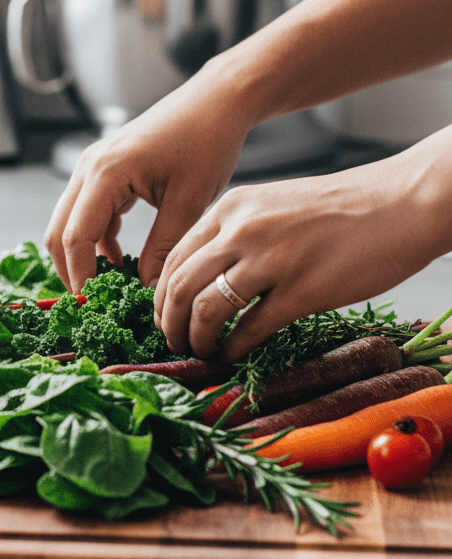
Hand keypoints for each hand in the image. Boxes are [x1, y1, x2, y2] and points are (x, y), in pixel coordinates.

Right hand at [44, 66, 252, 294]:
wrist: (215, 102)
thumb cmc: (206, 141)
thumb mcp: (188, 203)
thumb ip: (162, 249)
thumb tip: (146, 290)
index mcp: (106, 172)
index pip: (76, 236)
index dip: (80, 276)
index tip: (94, 307)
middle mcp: (89, 166)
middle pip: (59, 230)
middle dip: (71, 270)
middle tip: (95, 303)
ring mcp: (93, 165)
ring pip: (68, 220)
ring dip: (81, 254)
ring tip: (108, 286)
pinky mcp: (105, 168)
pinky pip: (86, 210)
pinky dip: (94, 237)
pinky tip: (119, 258)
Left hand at [154, 127, 451, 361]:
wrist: (397, 204)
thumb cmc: (335, 208)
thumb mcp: (269, 205)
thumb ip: (233, 233)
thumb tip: (201, 275)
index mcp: (229, 208)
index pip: (174, 257)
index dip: (161, 294)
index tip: (162, 315)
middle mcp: (241, 230)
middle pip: (180, 285)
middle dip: (169, 322)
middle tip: (172, 342)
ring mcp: (270, 260)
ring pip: (206, 308)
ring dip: (196, 338)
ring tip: (201, 351)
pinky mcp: (302, 291)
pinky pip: (250, 327)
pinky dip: (234, 347)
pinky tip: (234, 354)